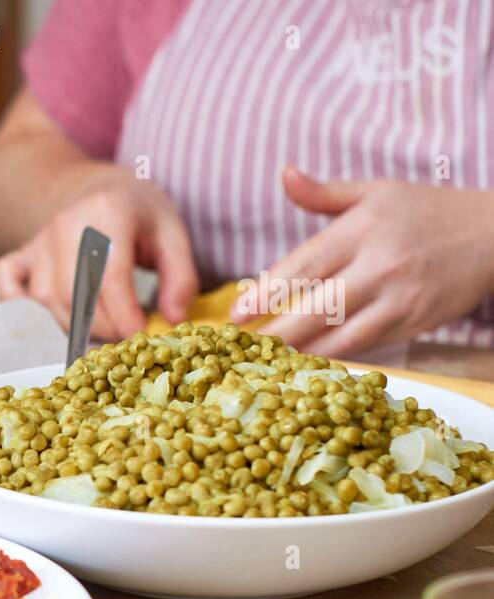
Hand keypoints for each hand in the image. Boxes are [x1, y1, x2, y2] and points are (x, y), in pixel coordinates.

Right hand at [0, 167, 198, 338]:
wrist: (95, 187)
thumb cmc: (137, 214)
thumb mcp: (172, 233)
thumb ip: (180, 277)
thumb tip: (174, 319)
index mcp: (108, 211)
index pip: (110, 276)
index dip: (123, 314)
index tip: (138, 335)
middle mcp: (65, 224)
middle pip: (74, 293)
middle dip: (99, 327)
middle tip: (122, 340)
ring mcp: (38, 241)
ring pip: (44, 298)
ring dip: (71, 325)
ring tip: (99, 332)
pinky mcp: (21, 254)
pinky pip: (8, 286)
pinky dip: (21, 309)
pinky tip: (50, 319)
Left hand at [241, 167, 493, 356]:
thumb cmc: (424, 211)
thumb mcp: (375, 192)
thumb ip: (323, 193)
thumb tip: (284, 174)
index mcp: (362, 229)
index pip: (304, 265)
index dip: (265, 293)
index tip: (235, 314)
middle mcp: (380, 264)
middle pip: (315, 308)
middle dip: (274, 332)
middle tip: (240, 349)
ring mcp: (399, 297)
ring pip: (339, 335)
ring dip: (299, 352)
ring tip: (265, 362)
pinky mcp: (415, 322)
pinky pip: (366, 345)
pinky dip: (333, 357)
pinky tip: (305, 364)